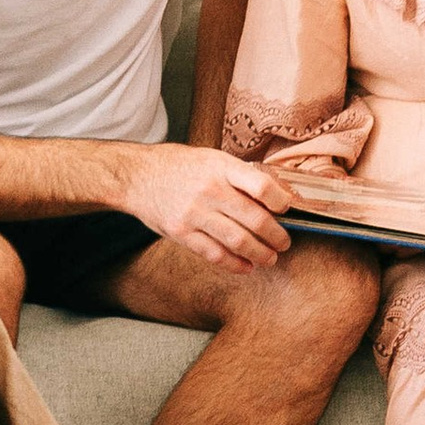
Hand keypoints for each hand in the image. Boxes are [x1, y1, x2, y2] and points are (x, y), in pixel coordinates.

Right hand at [123, 141, 296, 270]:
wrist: (137, 176)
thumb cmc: (179, 166)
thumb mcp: (211, 158)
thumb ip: (239, 175)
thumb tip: (275, 194)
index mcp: (221, 167)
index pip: (261, 186)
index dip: (280, 201)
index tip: (287, 209)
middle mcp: (209, 190)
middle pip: (255, 219)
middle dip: (276, 236)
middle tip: (284, 243)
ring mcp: (194, 213)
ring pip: (238, 241)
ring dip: (260, 254)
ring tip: (270, 258)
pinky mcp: (181, 233)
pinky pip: (215, 254)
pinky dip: (235, 264)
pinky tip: (246, 266)